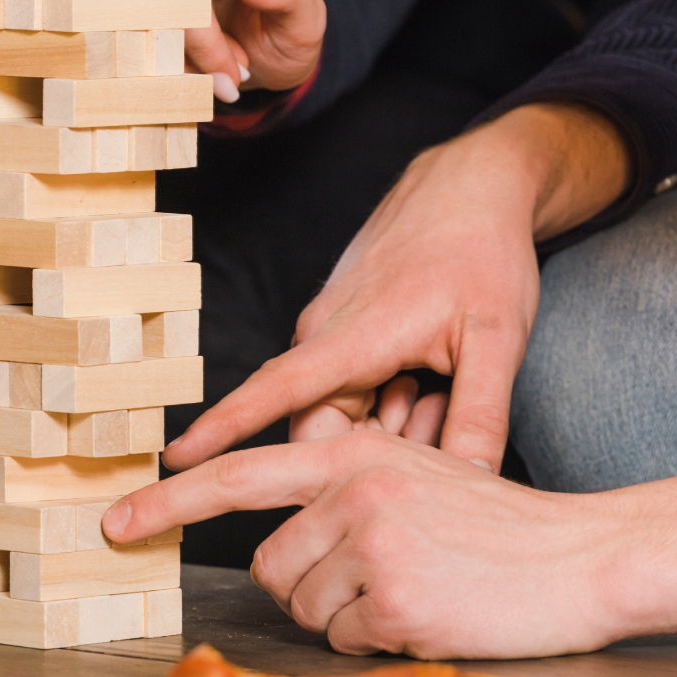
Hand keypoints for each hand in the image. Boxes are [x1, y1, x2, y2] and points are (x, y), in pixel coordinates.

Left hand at [103, 434, 676, 657]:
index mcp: (352, 452)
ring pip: (305, 610)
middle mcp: (354, 490)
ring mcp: (373, 546)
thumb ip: (343, 487)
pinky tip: (429, 612)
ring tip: (413, 590)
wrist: (583, 556)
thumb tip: (278, 537)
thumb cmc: (497, 523)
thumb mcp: (414, 473)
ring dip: (348, 617)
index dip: (169, 505)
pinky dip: (379, 640)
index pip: (240, 476)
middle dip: (307, 589)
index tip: (114, 524)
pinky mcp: (395, 602)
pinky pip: (347, 640)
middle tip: (373, 581)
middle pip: (272, 567)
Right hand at [163, 104, 629, 473]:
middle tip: (436, 410)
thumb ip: (479, 419)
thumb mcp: (499, 342)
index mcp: (354, 335)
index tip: (177, 460)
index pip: (275, 391)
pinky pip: (348, 388)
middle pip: (322, 428)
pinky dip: (387, 396)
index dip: (226, 429)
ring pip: (340, 410)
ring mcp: (329, 328)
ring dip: (386, 417)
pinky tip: (426, 374)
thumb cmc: (483, 253)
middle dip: (376, 442)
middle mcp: (324, 332)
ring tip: (437, 382)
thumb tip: (471, 490)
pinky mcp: (338, 328)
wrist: (470, 185)